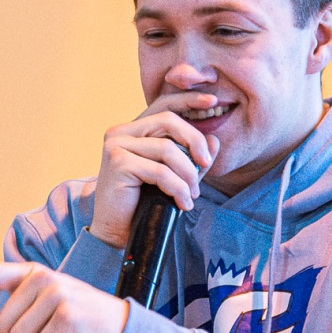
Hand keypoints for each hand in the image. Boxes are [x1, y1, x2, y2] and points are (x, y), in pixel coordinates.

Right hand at [90, 97, 219, 248]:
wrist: (118, 232)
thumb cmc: (144, 204)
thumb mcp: (175, 176)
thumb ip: (192, 157)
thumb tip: (215, 139)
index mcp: (132, 130)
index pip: (163, 105)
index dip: (188, 100)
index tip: (213, 101)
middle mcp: (120, 132)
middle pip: (169, 121)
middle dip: (194, 142)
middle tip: (206, 165)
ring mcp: (116, 145)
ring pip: (168, 149)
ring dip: (187, 174)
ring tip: (192, 194)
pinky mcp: (118, 163)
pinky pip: (160, 171)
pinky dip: (177, 188)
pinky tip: (182, 203)